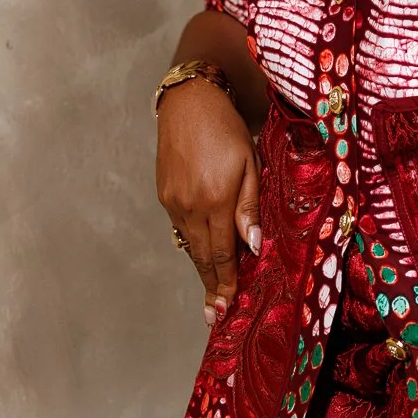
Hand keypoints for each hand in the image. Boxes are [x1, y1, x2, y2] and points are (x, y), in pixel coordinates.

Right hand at [157, 82, 260, 322]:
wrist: (189, 103)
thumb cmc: (227, 129)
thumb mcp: (249, 163)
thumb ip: (249, 207)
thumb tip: (253, 246)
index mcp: (215, 200)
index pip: (222, 253)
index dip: (226, 282)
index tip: (227, 306)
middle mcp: (190, 206)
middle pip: (202, 257)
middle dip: (210, 287)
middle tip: (214, 314)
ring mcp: (173, 202)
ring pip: (189, 245)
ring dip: (201, 270)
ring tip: (209, 293)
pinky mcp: (164, 195)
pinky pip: (180, 229)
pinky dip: (192, 245)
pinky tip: (202, 255)